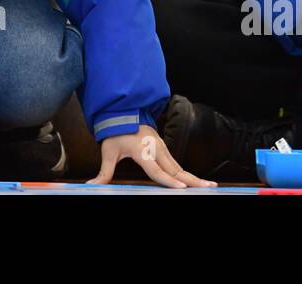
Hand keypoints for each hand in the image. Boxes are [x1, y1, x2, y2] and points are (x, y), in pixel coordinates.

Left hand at [90, 125, 213, 188]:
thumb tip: (92, 184)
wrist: (122, 113)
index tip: (182, 188)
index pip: (157, 170)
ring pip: (179, 166)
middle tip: (208, 187)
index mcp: (142, 151)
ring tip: (208, 185)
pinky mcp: (163, 147)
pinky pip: (176, 162)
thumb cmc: (115, 133)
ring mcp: (161, 147)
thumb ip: (104, 171)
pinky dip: (186, 172)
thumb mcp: (108, 151)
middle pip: (175, 169)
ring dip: (193, 176)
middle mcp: (155, 149)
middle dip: (192, 180)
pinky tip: (194, 180)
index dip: (169, 181)